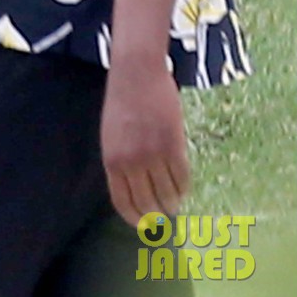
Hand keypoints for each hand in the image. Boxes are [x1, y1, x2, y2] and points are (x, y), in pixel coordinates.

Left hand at [101, 62, 189, 227]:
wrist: (136, 71)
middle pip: (148, 203)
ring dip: (173, 203)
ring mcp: (153, 154)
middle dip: (157, 214)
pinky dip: (184, 187)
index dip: (136, 218)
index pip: (123, 203)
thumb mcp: (112, 135)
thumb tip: (135, 189)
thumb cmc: (123, 101)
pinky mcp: (174, 144)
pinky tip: (183, 187)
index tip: (145, 224)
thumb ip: (121, 161)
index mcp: (112, 160)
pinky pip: (182, 177)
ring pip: (168, 194)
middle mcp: (131, 162)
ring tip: (175, 202)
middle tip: (165, 215)